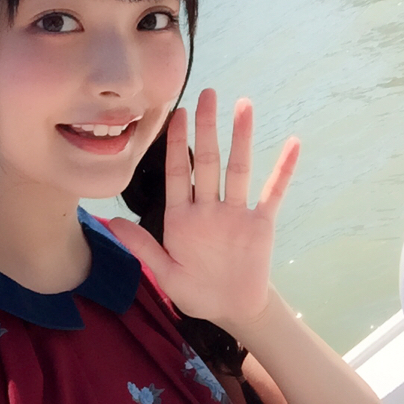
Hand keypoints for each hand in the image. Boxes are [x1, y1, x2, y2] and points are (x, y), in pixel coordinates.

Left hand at [109, 89, 298, 333]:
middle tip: (207, 93)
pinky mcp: (260, 224)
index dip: (176, 143)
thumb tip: (111, 222)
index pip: (178, 172)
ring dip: (242, 138)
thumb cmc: (195, 291)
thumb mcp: (165, 273)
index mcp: (182, 218)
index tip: (175, 113)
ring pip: (238, 169)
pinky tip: (292, 144)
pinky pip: (273, 193)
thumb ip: (142, 247)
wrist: (231, 310)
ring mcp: (235, 213)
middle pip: (208, 161)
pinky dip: (283, 170)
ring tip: (244, 105)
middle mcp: (208, 208)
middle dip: (207, 127)